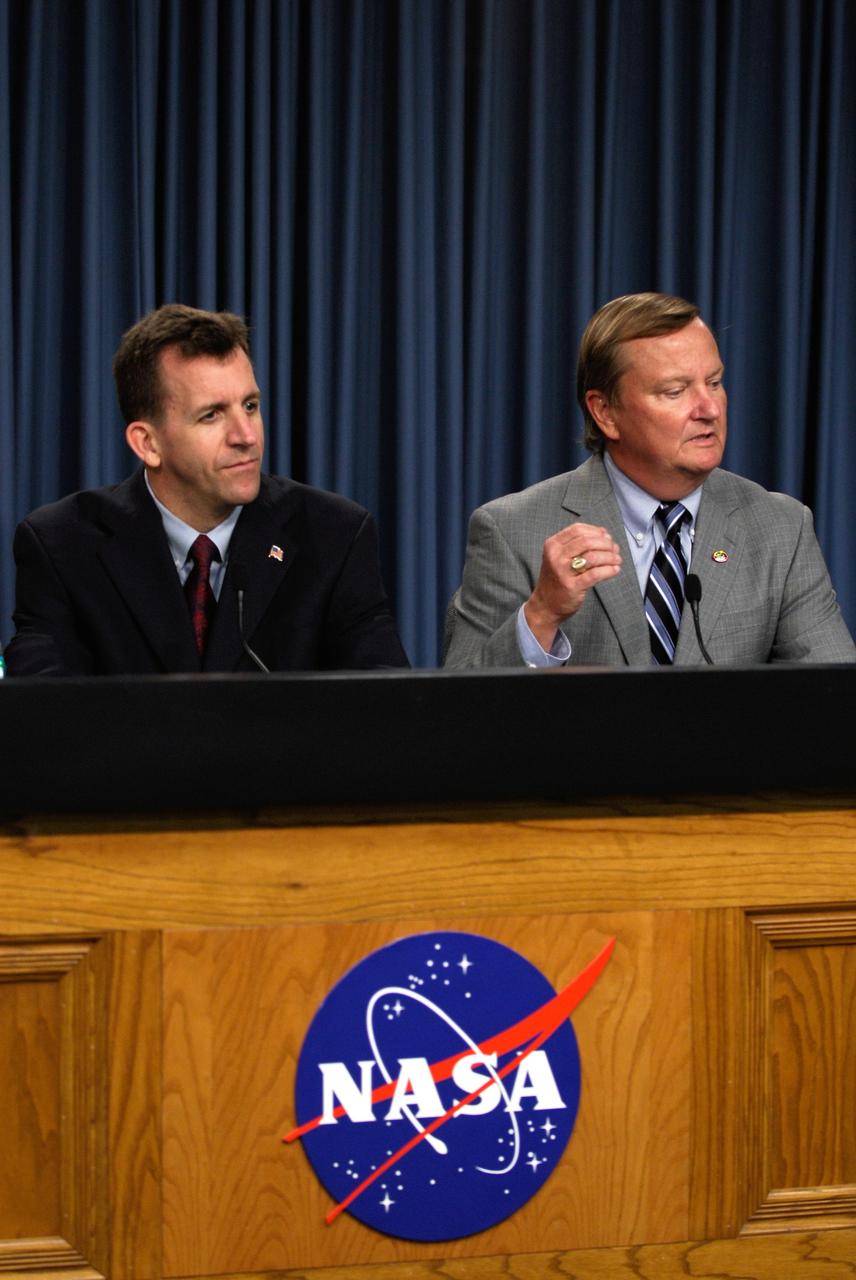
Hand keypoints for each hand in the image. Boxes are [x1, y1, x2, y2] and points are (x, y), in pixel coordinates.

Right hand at [524, 523, 621, 649]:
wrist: (545, 605)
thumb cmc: (556, 579)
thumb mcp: (558, 557)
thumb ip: (577, 544)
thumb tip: (604, 534)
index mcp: (553, 545)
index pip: (578, 529)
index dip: (595, 531)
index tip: (606, 536)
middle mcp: (556, 556)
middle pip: (587, 541)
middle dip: (605, 544)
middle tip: (614, 549)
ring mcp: (563, 571)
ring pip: (592, 557)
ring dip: (610, 557)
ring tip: (617, 560)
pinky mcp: (572, 586)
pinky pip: (595, 574)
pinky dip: (609, 570)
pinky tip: (615, 570)